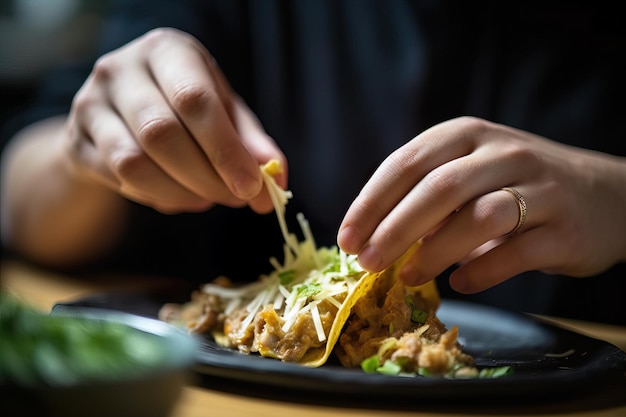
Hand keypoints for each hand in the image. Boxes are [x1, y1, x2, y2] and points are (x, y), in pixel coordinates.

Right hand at [66, 28, 285, 213]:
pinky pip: (118, 181)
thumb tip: (277, 178)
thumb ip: (250, 143)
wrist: (123, 115)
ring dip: (181, 193)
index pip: (195, 99)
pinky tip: (178, 195)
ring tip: (207, 198)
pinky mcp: (75, 140)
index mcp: (167, 50)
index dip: (226, 150)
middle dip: (207, 178)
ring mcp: (90, 103)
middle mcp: (121, 69)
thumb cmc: (186, 109)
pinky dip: (157, 198)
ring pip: (134, 164)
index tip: (252, 188)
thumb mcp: (224, 113)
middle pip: (162, 134)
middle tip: (236, 199)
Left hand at [338, 117, 625, 292]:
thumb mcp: (472, 170)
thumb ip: (428, 195)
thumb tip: (373, 237)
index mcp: (468, 134)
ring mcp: (540, 188)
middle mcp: (504, 153)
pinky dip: (482, 272)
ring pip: (479, 218)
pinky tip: (461, 284)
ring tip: (406, 275)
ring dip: (434, 252)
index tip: (347, 238)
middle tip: (367, 263)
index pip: (407, 162)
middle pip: (439, 188)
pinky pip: (517, 253)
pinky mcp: (565, 228)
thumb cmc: (519, 184)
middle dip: (394, 229)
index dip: (371, 203)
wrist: (605, 196)